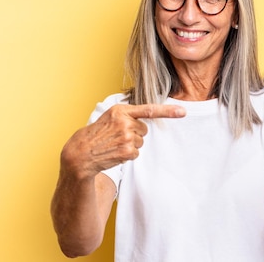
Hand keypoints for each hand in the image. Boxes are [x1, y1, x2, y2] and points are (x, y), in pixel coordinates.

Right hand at [60, 104, 185, 179]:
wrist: (81, 152)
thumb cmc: (96, 134)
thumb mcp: (109, 117)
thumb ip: (126, 115)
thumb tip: (145, 121)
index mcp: (121, 110)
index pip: (148, 109)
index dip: (168, 111)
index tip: (183, 111)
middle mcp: (125, 121)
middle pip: (144, 129)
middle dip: (134, 134)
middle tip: (117, 137)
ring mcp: (126, 137)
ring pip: (140, 142)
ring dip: (130, 145)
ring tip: (114, 145)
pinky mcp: (127, 151)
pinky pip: (136, 153)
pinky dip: (128, 155)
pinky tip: (115, 153)